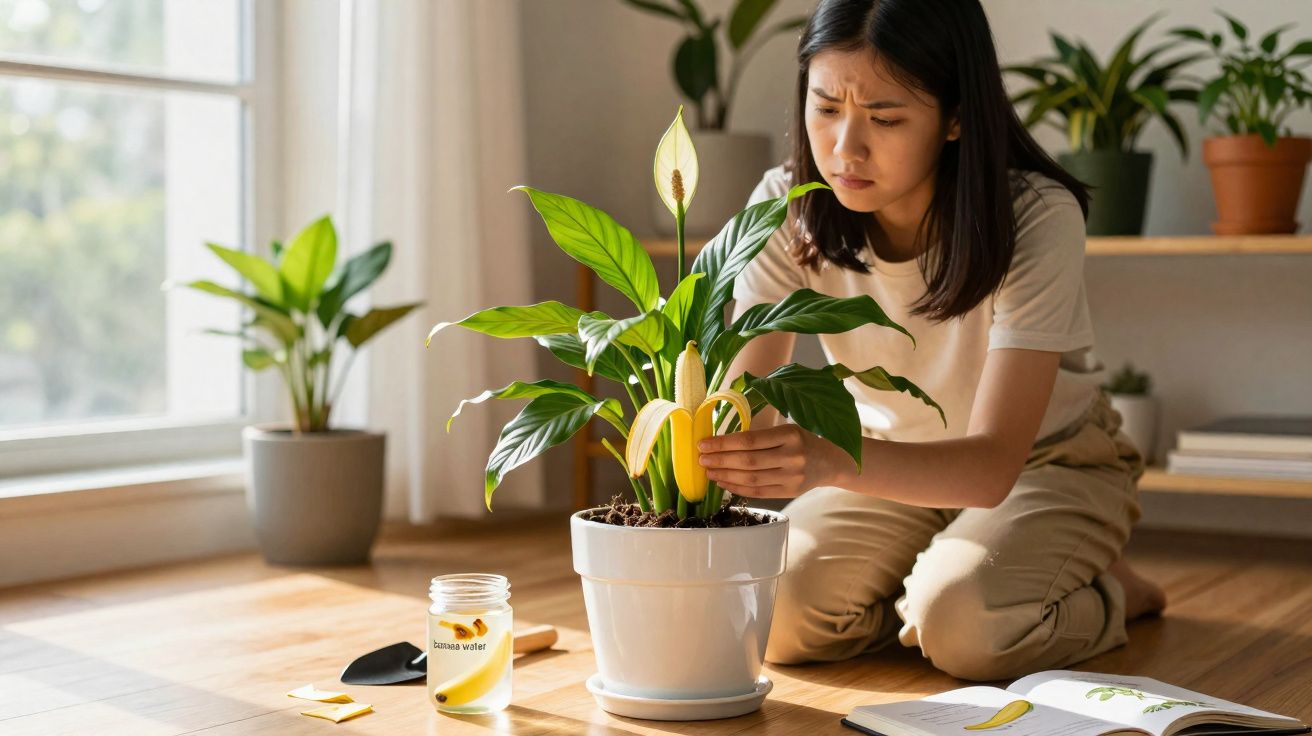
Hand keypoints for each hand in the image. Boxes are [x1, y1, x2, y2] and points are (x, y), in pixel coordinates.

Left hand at [698, 424, 856, 498]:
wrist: (831, 462)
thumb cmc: (803, 441)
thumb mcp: (787, 429)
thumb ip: (760, 435)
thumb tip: (722, 440)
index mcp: (790, 434)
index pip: (749, 440)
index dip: (723, 443)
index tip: (704, 443)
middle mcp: (792, 456)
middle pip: (748, 461)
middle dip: (720, 460)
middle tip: (701, 458)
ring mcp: (792, 476)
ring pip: (751, 478)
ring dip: (725, 475)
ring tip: (708, 471)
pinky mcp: (789, 492)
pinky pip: (758, 492)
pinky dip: (737, 488)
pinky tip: (723, 482)